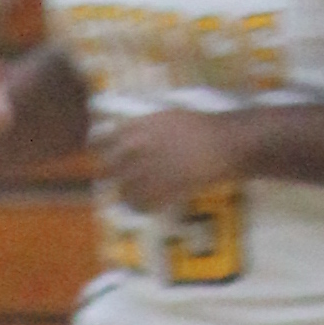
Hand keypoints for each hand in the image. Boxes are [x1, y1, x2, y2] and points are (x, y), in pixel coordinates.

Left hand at [98, 102, 240, 215]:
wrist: (222, 143)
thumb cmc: (196, 126)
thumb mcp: (162, 117)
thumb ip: (140, 128)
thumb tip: (121, 137)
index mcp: (135, 130)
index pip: (101, 142)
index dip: (101, 150)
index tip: (106, 156)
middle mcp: (136, 151)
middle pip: (109, 169)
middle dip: (113, 174)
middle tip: (121, 178)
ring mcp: (148, 173)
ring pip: (124, 191)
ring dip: (129, 193)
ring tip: (137, 194)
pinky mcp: (162, 192)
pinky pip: (143, 206)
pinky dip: (144, 207)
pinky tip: (150, 204)